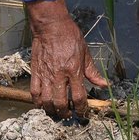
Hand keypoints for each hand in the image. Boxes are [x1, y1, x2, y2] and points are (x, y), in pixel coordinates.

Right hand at [27, 0, 106, 117]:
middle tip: (68, 114)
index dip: (82, 110)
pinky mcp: (36, 72)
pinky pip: (34, 92)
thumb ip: (93, 72)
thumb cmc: (70, 37)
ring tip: (56, 111)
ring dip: (52, 110)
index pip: (79, 97)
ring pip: (46, 101)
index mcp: (74, 70)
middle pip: (61, 103)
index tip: (83, 114)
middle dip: (66, 113)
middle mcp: (59, 75)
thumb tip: (104, 85)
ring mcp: (46, 74)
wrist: (51, 25)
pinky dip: (38, 101)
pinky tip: (42, 103)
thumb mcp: (85, 53)